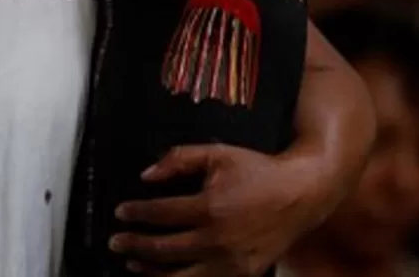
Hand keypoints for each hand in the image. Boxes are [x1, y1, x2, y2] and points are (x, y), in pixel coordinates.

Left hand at [109, 145, 320, 276]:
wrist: (302, 194)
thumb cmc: (257, 171)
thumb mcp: (216, 154)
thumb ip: (178, 159)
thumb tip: (146, 175)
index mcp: (211, 207)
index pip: (160, 214)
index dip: (136, 214)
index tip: (121, 212)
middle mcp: (219, 239)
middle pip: (164, 249)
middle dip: (134, 245)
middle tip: (116, 241)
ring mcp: (231, 262)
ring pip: (180, 275)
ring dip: (151, 270)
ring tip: (132, 262)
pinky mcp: (242, 274)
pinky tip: (164, 274)